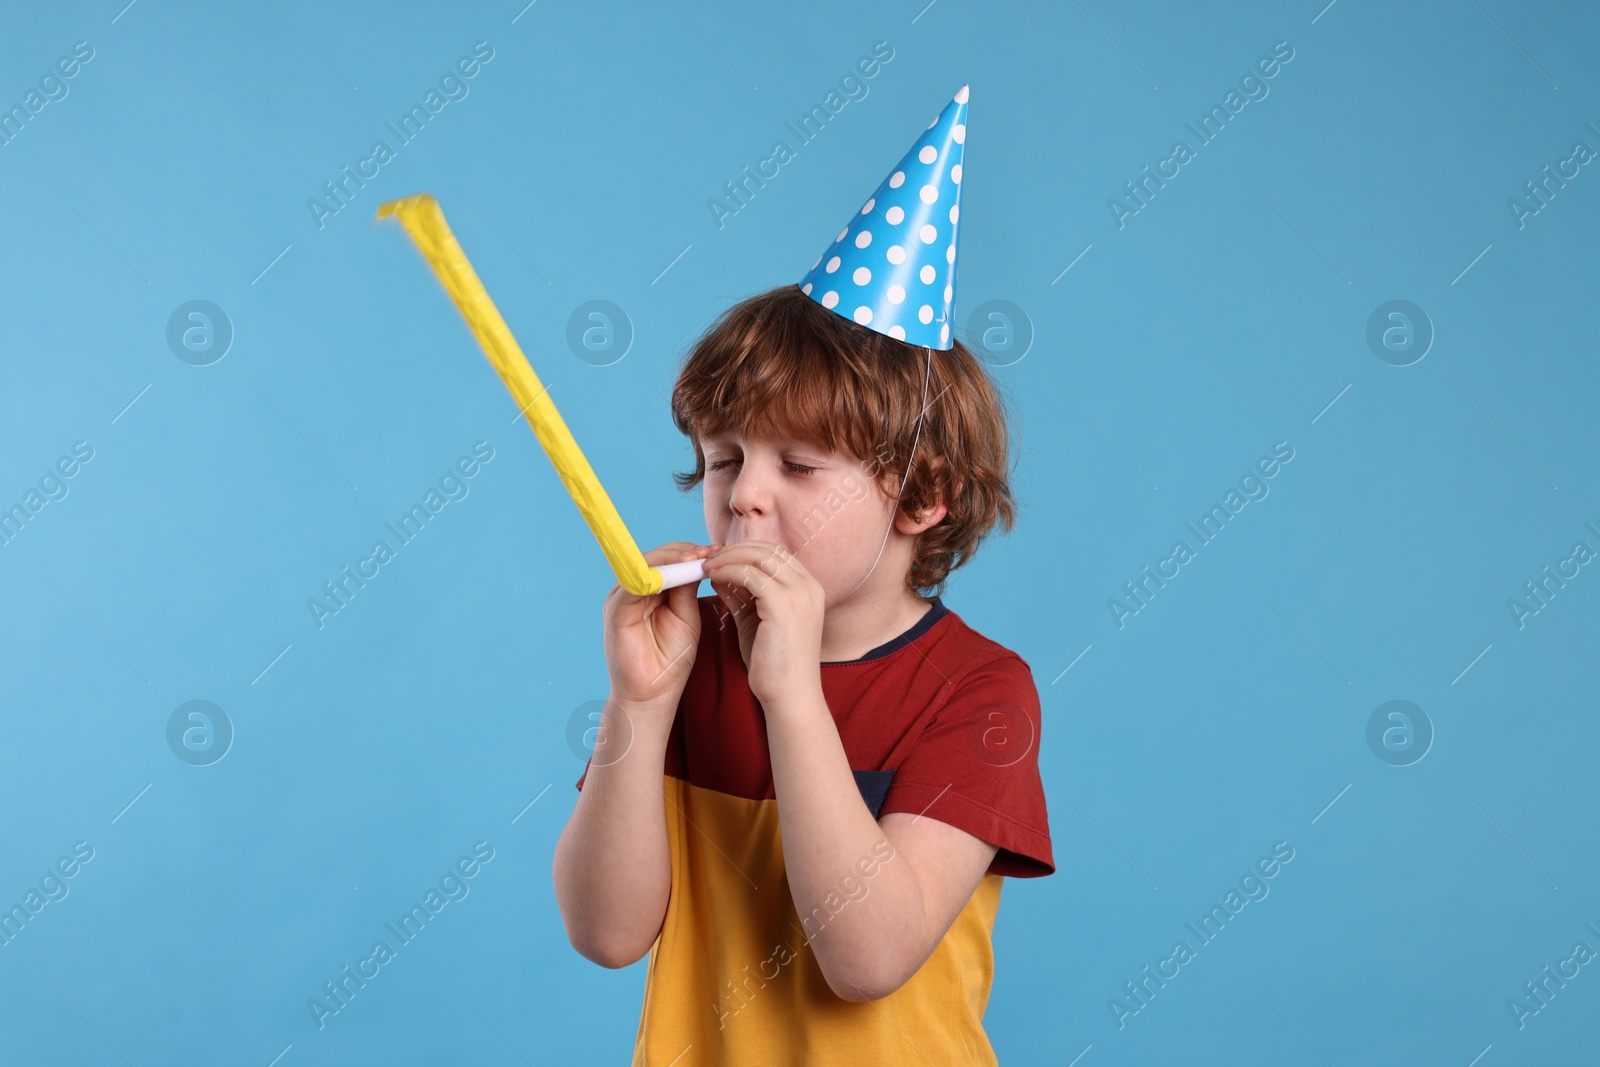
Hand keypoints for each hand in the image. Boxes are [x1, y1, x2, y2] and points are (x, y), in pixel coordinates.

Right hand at [602, 542, 719, 721]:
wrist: (653, 694)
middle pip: (656, 558)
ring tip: (697, 557)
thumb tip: (700, 560)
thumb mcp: (687, 616)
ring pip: (644, 565)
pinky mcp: (616, 609)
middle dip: (684, 552)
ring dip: (671, 559)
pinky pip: (633, 583)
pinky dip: (656, 575)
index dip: (691, 553)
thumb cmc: (671, 659)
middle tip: (711, 550)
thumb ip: (687, 589)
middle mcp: (633, 590)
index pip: (668, 561)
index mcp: (650, 590)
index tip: (718, 550)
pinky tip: (677, 573)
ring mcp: (622, 597)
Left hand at [702, 541, 824, 706]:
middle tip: (709, 557)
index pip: (776, 553)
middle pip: (768, 549)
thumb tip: (718, 573)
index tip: (722, 557)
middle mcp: (808, 585)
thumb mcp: (755, 621)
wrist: (789, 695)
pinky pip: (750, 574)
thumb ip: (740, 595)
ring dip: (728, 558)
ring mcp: (799, 592)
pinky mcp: (783, 603)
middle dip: (735, 549)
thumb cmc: (773, 663)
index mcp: (808, 587)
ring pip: (758, 557)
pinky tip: (713, 579)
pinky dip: (728, 571)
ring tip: (706, 567)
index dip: (747, 550)